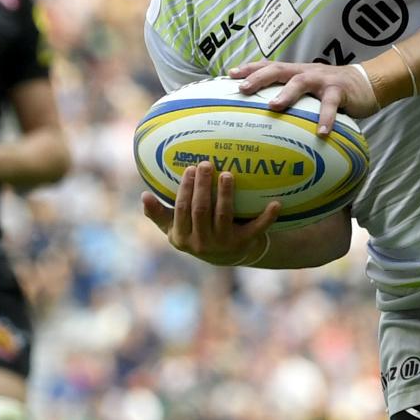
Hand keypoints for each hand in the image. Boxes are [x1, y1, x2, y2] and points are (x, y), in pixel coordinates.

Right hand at [141, 160, 280, 265]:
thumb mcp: (175, 229)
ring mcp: (225, 244)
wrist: (228, 255)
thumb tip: (143, 196)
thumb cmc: (197, 233)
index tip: (190, 169)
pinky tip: (276, 203)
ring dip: (226, 194)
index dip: (185, 190)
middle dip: (203, 187)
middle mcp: (202, 243)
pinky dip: (267, 216)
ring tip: (228, 174)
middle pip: (201, 211)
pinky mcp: (246, 243)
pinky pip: (257, 228)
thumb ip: (158, 214)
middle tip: (206, 164)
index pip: (182, 210)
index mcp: (182, 237)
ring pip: (224, 215)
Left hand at [229, 58, 378, 134]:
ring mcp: (322, 80)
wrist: (366, 82)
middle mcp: (306, 72)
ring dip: (286, 94)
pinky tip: (321, 133)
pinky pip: (330, 105)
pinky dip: (325, 119)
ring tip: (273, 106)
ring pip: (301, 82)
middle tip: (242, 89)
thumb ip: (290, 94)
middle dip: (259, 78)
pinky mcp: (340, 91)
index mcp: (295, 71)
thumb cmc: (330, 89)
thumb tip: (264, 112)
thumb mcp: (308, 87)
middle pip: (278, 70)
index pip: (268, 66)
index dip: (249, 68)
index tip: (230, 75)